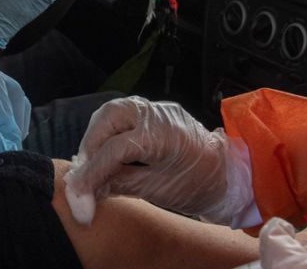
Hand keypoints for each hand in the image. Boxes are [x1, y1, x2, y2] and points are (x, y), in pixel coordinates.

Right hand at [63, 96, 252, 224]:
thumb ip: (120, 185)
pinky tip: (105, 154)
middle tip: (83, 174)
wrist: (227, 172)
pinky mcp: (155, 112)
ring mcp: (158, 109)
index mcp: (165, 136)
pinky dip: (108, 132)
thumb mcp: (158, 191)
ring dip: (95, 136)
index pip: (115, 149)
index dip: (92, 174)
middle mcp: (159, 114)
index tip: (79, 198)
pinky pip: (123, 114)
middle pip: (109, 116)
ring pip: (112, 110)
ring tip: (91, 165)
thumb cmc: (198, 184)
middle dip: (89, 145)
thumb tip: (85, 191)